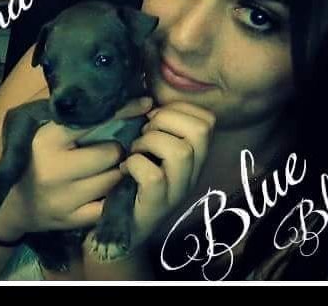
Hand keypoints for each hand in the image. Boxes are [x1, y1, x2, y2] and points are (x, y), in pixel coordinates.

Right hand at [0, 96, 153, 235]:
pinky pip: (110, 204)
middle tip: (110, 150)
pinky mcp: (73, 219)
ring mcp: (64, 198)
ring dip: (117, 172)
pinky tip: (107, 189)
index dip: (123, 110)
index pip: (93, 120)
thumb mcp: (38, 130)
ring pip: (114, 179)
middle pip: (111, 153)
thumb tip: (102, 90)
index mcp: (46, 140)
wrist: (13, 205)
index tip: (144, 103)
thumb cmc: (31, 159)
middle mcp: (54, 169)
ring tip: (106, 169)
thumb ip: (66, 111)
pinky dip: (113, 196)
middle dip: (116, 149)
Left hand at [119, 102, 215, 249]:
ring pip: (180, 152)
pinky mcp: (158, 206)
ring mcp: (178, 191)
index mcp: (195, 155)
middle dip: (165, 120)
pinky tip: (126, 169)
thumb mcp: (149, 147)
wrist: (119, 226)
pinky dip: (135, 164)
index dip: (178, 109)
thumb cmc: (132, 177)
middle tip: (144, 133)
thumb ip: (155, 124)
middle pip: (201, 131)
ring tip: (135, 151)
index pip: (208, 120)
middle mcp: (194, 173)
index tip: (153, 116)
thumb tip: (146, 101)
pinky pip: (153, 176)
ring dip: (149, 142)